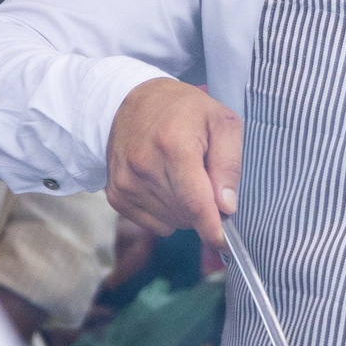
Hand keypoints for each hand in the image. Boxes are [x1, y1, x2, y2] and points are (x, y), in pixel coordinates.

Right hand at [106, 78, 241, 255]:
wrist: (132, 100)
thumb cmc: (185, 110)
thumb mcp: (221, 122)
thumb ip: (229, 164)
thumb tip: (227, 207)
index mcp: (173, 145)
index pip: (195, 201)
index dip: (212, 228)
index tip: (225, 245)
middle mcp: (143, 166)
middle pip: (185, 214)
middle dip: (204, 208)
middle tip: (205, 180)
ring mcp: (126, 182)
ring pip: (170, 222)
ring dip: (184, 210)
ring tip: (182, 176)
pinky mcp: (116, 194)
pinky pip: (153, 224)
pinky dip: (166, 212)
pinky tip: (165, 184)